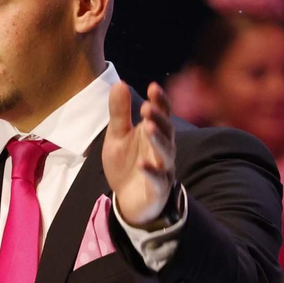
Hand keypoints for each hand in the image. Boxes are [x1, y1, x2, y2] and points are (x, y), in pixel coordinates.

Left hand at [104, 81, 176, 227]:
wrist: (127, 199)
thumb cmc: (126, 163)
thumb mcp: (117, 136)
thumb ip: (119, 113)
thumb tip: (120, 83)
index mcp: (154, 133)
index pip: (161, 114)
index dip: (160, 101)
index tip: (153, 87)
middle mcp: (162, 149)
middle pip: (166, 132)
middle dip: (158, 119)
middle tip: (147, 107)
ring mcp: (163, 169)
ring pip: (165, 154)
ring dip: (157, 140)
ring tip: (147, 127)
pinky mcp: (158, 189)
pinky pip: (157, 180)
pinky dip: (150, 172)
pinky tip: (141, 164)